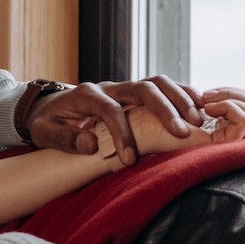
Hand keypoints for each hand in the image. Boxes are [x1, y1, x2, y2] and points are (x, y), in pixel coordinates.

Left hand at [27, 75, 208, 165]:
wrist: (48, 107)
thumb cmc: (47, 122)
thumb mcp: (44, 132)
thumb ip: (65, 138)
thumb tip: (90, 144)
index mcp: (85, 95)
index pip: (110, 110)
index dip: (123, 134)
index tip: (131, 160)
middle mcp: (108, 86)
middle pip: (143, 88)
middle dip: (164, 109)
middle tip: (182, 133)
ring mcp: (122, 87)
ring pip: (157, 83)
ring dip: (179, 100)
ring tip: (197, 121)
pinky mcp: (133, 93)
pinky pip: (161, 87)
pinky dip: (181, 94)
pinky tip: (200, 108)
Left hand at [128, 92, 244, 155]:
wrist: (136, 131)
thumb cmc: (155, 116)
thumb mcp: (190, 103)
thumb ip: (211, 101)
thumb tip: (226, 96)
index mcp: (225, 127)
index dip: (236, 93)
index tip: (206, 94)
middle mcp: (229, 137)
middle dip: (237, 94)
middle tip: (206, 98)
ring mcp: (227, 143)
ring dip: (234, 99)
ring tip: (206, 104)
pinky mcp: (221, 147)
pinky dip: (230, 107)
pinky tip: (206, 110)